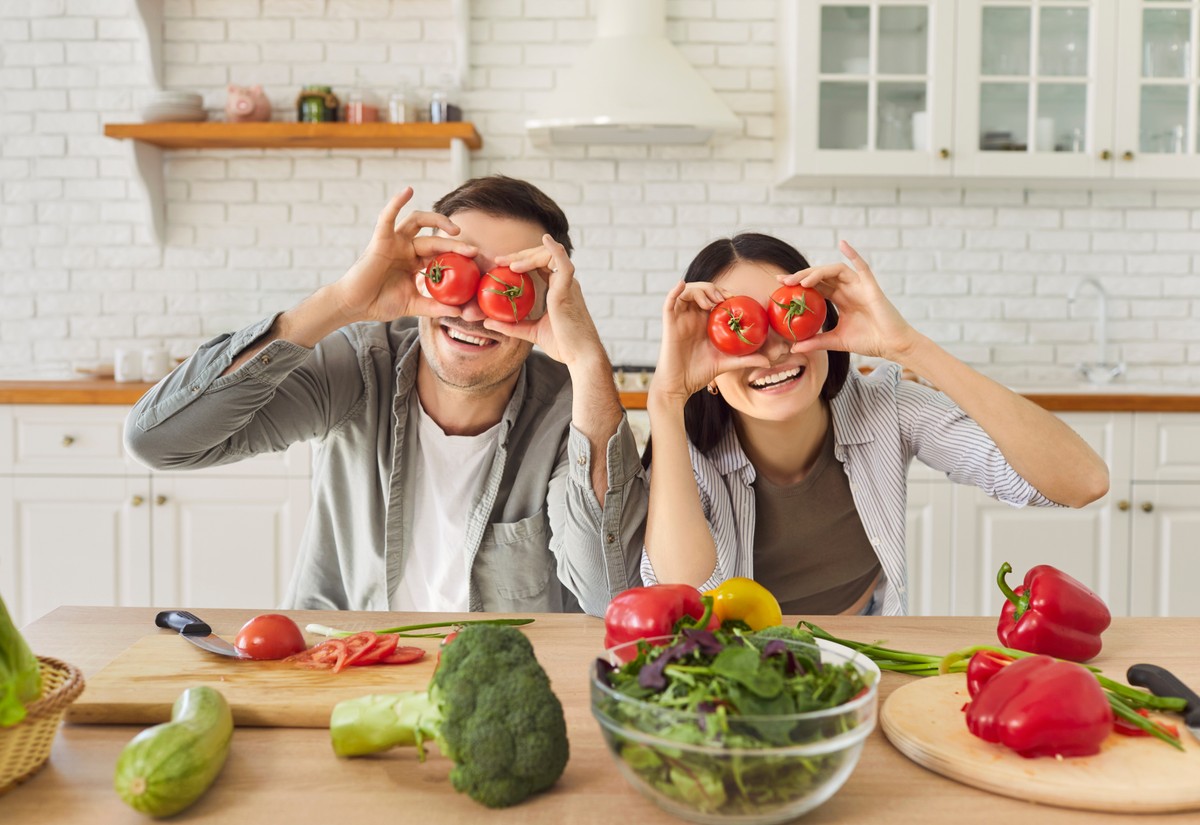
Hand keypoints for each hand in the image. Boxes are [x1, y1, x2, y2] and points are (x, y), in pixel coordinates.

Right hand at [330, 188, 478, 323]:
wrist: (354, 306)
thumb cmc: (380, 304)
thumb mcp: (413, 306)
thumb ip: (435, 307)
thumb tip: (460, 312)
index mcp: (415, 262)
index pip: (441, 253)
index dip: (458, 255)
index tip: (477, 261)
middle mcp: (406, 248)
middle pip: (435, 239)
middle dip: (454, 244)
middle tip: (473, 251)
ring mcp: (394, 242)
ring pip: (418, 222)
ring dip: (437, 220)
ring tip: (454, 230)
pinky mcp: (380, 239)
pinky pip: (388, 217)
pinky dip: (397, 202)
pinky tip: (408, 190)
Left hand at [486, 235, 606, 369]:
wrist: (580, 356)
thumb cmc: (562, 345)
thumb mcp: (530, 332)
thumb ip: (510, 325)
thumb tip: (486, 321)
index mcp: (558, 289)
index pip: (539, 266)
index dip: (520, 261)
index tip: (499, 265)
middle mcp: (564, 283)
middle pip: (542, 257)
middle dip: (520, 255)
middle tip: (498, 261)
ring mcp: (567, 284)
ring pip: (550, 256)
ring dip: (528, 256)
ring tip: (510, 265)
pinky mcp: (568, 290)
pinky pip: (564, 264)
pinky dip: (555, 250)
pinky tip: (546, 240)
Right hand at [649, 281, 768, 405]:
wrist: (680, 385)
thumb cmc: (701, 373)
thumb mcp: (727, 363)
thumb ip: (746, 359)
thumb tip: (768, 362)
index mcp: (705, 322)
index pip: (715, 299)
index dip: (725, 293)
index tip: (736, 298)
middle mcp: (693, 317)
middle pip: (702, 291)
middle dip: (714, 289)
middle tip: (724, 298)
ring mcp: (680, 318)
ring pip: (687, 292)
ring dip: (700, 290)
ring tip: (711, 302)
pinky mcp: (669, 323)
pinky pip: (669, 301)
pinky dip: (675, 290)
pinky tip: (682, 284)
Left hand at [783, 240, 920, 360]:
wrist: (892, 346)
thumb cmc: (869, 341)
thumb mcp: (836, 341)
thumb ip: (816, 342)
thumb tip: (793, 347)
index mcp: (840, 299)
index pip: (815, 287)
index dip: (798, 284)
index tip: (780, 286)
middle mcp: (848, 289)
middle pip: (821, 276)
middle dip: (801, 276)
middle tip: (783, 281)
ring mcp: (859, 286)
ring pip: (835, 271)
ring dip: (817, 272)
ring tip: (801, 281)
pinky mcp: (871, 287)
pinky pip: (862, 267)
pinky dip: (853, 254)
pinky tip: (842, 244)